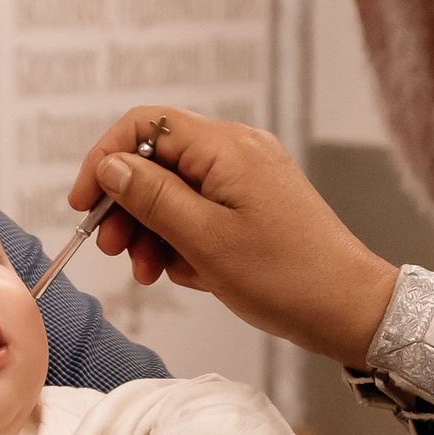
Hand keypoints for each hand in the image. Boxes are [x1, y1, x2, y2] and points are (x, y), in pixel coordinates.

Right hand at [66, 106, 399, 368]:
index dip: (104, 161)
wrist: (350, 308)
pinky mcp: (255, 204)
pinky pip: (201, 211)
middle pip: (157, 160)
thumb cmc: (287, 277)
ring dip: (153, 231)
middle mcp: (237, 151)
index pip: (143, 126)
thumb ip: (151, 197)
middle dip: (128, 206)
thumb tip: (111, 166)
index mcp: (226, 147)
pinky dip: (184, 239)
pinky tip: (189, 273)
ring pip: (175, 190)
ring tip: (151, 272)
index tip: (84, 205)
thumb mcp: (203, 240)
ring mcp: (248, 177)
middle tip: (114, 251)